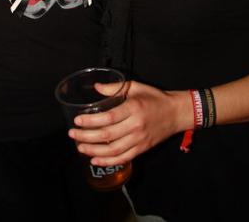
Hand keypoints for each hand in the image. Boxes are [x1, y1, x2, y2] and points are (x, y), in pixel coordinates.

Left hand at [68, 81, 190, 166]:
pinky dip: (108, 161)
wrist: (176, 113)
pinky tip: (95, 159)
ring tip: (79, 147)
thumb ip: (115, 87)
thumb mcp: (136, 87)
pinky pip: (123, 158)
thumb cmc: (154, 97)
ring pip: (113, 150)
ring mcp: (139, 140)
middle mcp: (136, 126)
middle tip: (72, 134)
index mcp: (134, 108)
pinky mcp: (142, 149)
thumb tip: (96, 87)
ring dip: (94, 151)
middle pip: (107, 135)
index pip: (108, 117)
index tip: (77, 120)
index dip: (91, 121)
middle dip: (86, 137)